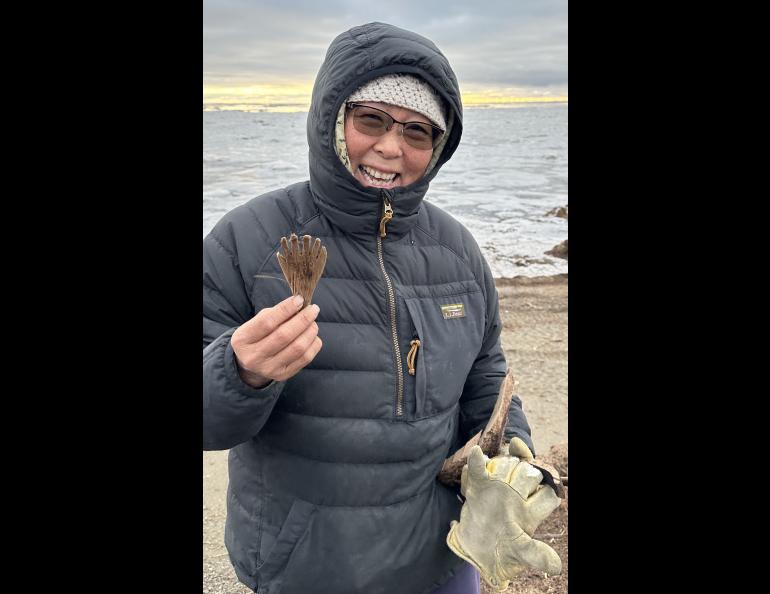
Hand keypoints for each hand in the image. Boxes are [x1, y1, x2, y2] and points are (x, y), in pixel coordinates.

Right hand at [231, 295, 322, 387]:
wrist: (251, 362)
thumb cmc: (258, 335)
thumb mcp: (257, 322)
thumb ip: (275, 314)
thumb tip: (300, 306)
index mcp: (243, 339)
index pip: (267, 322)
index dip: (286, 309)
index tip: (299, 299)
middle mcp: (254, 356)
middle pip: (284, 335)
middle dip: (303, 319)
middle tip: (313, 309)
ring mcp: (269, 368)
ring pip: (297, 348)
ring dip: (310, 331)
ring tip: (313, 322)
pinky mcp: (283, 375)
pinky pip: (305, 358)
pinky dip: (313, 344)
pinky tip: (312, 336)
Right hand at [447, 445, 561, 590]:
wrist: (475, 551)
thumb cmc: (503, 554)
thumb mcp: (520, 556)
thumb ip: (536, 555)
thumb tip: (556, 566)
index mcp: (532, 511)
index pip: (549, 492)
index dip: (547, 488)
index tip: (538, 489)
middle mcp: (518, 495)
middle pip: (528, 473)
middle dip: (523, 472)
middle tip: (509, 485)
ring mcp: (498, 487)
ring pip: (506, 465)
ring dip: (499, 466)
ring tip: (491, 479)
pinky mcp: (479, 485)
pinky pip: (479, 469)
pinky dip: (478, 461)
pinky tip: (477, 454)